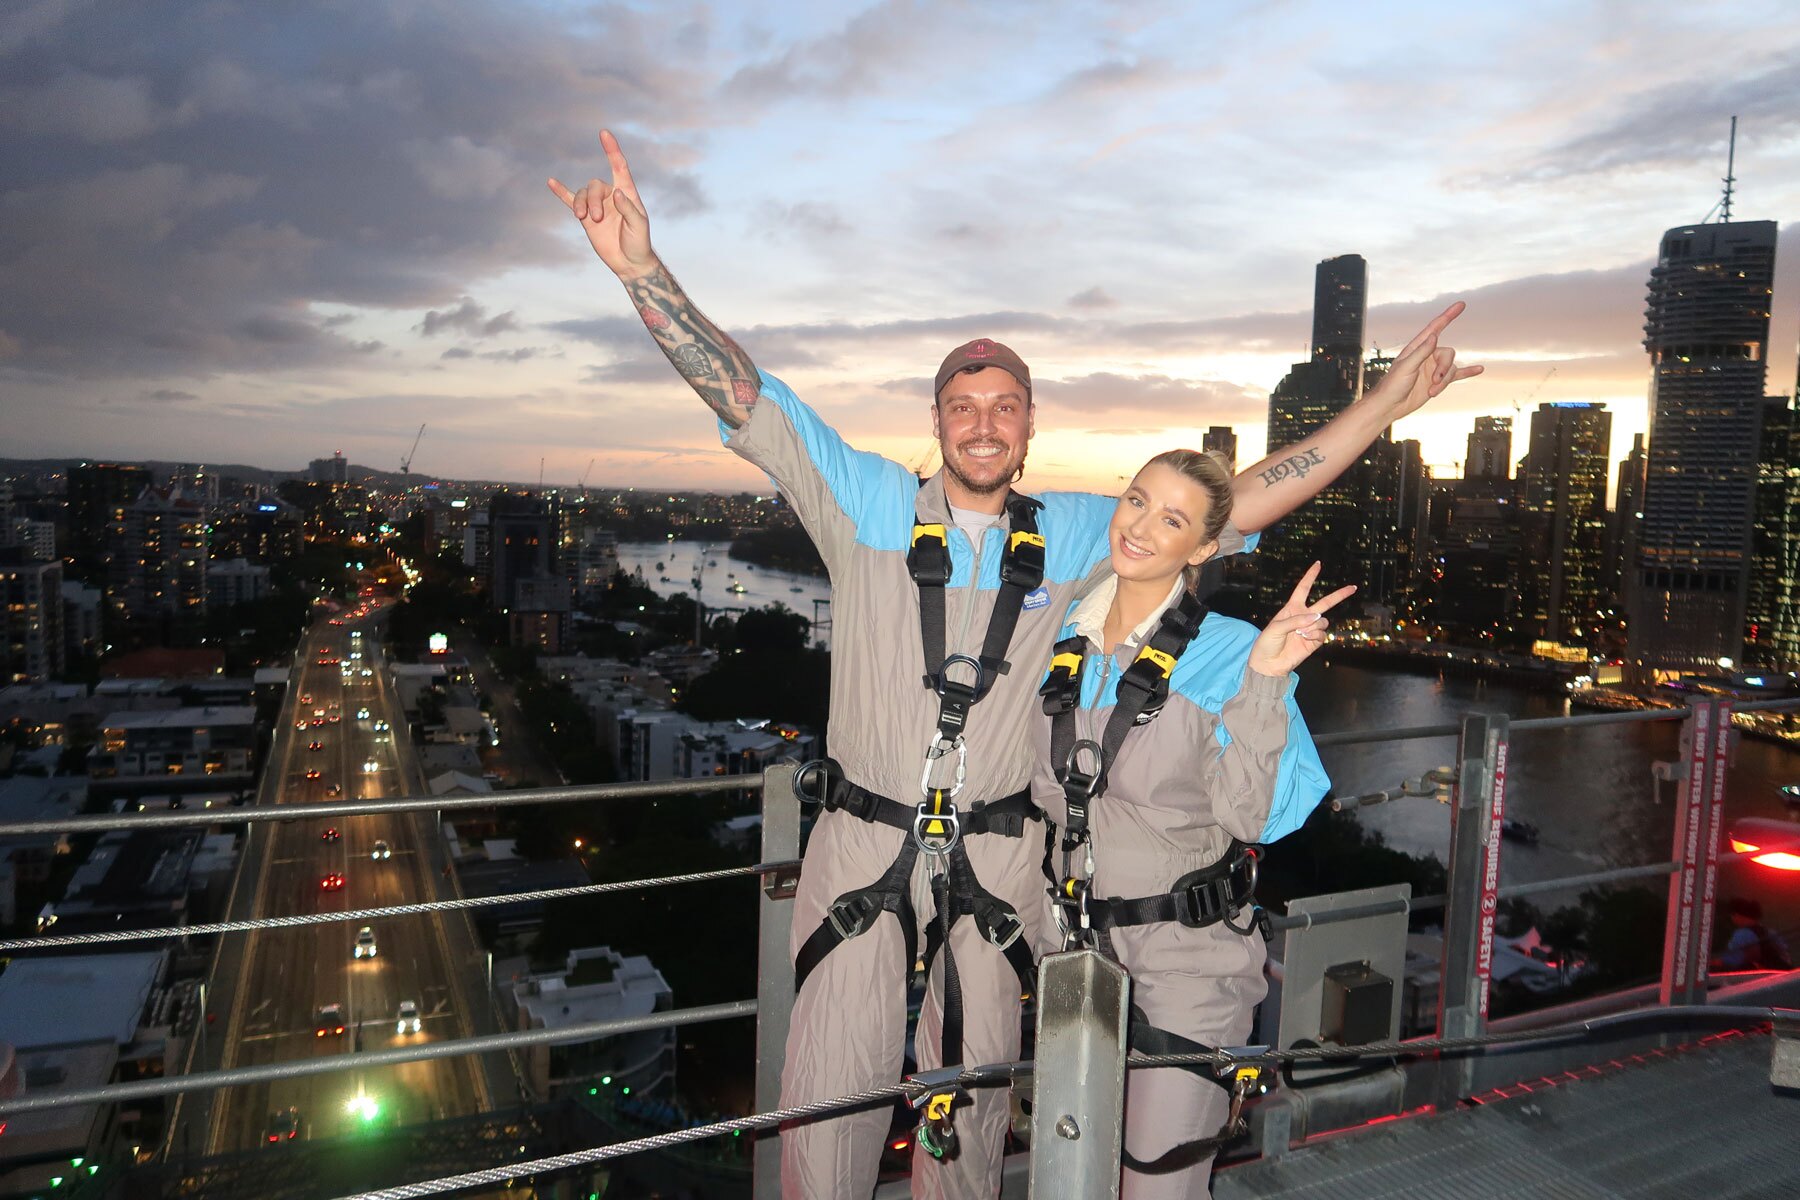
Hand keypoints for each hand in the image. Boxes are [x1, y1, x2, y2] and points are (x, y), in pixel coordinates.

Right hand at [547, 129, 658, 280]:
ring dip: (581, 204)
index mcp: (627, 193)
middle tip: (596, 218)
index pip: (619, 166)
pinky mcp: (586, 218)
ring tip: (583, 218)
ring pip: (583, 194)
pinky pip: (571, 201)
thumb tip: (615, 194)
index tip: (604, 133)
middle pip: (595, 185)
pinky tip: (551, 182)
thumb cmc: (639, 242)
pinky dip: (561, 192)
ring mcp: (597, 205)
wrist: (629, 262)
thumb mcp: (639, 226)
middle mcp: (610, 195)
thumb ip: (629, 209)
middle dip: (593, 200)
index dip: (612, 150)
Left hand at [1249, 562, 1355, 676]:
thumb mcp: (1276, 627)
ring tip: (1300, 634)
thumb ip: (1295, 620)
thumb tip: (1316, 617)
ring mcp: (1310, 629)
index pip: (1303, 589)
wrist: (1269, 664)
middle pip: (1325, 603)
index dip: (1310, 576)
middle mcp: (1303, 616)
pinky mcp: (1314, 642)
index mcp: (1292, 608)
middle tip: (1353, 587)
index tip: (1318, 564)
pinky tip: (1304, 640)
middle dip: (1339, 595)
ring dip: (1313, 626)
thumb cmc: (1267, 643)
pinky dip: (1314, 636)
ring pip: (1323, 621)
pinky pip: (1322, 635)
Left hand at [1364, 301, 1483, 421]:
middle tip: (1434, 381)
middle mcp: (1427, 356)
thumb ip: (1421, 352)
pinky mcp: (1437, 382)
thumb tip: (1434, 336)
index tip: (1461, 305)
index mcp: (1417, 348)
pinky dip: (1468, 372)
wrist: (1391, 406)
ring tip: (1432, 391)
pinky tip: (1479, 369)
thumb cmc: (1392, 385)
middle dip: (1444, 369)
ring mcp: (1433, 369)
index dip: (1448, 316)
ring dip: (1444, 381)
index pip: (1435, 328)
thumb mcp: (1406, 367)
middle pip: (1448, 354)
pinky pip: (1457, 375)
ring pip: (1451, 369)